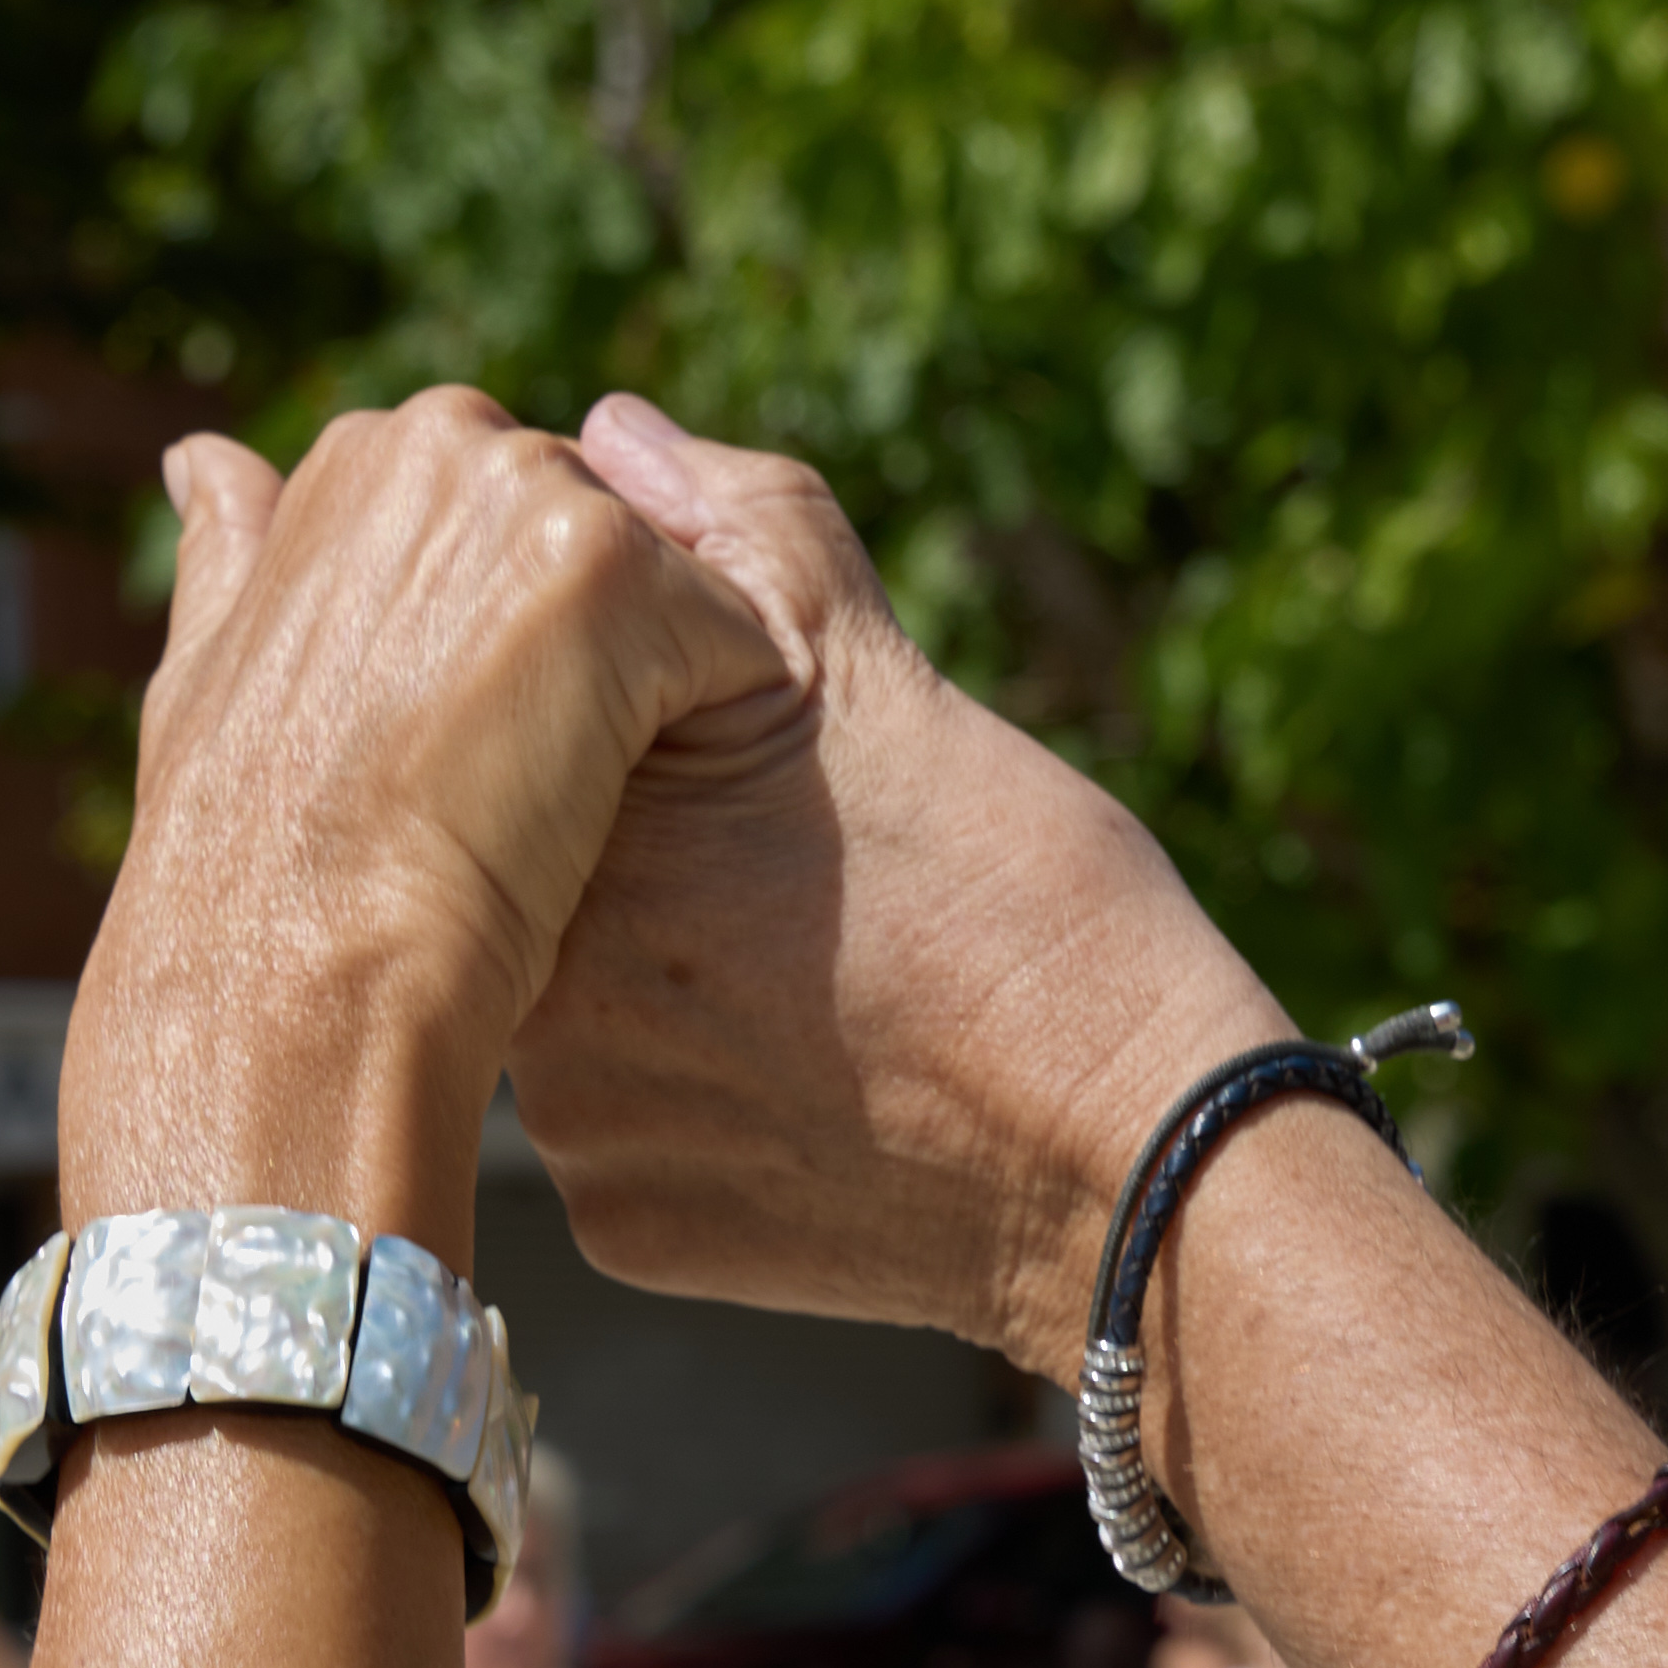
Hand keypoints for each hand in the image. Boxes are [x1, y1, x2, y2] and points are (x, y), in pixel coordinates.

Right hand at [69, 396, 793, 1234]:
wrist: (304, 957)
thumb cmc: (249, 856)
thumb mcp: (211, 673)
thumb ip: (235, 556)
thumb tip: (210, 462)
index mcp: (363, 456)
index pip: (508, 511)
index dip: (518, 638)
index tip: (477, 742)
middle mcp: (447, 439)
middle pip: (605, 532)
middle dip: (599, 652)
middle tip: (529, 779)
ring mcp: (535, 496)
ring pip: (678, 585)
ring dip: (657, 697)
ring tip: (569, 799)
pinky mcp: (622, 576)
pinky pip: (737, 641)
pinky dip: (722, 734)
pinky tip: (639, 810)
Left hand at [506, 395, 1298, 1378]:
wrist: (1138, 1167)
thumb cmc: (1034, 909)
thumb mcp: (883, 677)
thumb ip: (736, 532)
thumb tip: (618, 438)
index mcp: (576, 806)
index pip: (528, 725)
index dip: (626, 715)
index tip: (733, 744)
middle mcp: (529, 972)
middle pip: (534, 869)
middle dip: (639, 850)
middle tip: (791, 874)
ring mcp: (570, 1121)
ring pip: (573, 1008)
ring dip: (659, 980)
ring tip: (819, 979)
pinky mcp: (623, 1229)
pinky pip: (622, 1138)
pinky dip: (696, 1105)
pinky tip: (814, 1083)